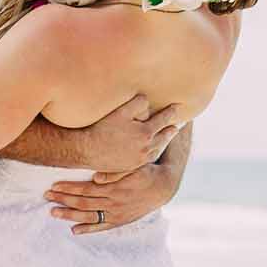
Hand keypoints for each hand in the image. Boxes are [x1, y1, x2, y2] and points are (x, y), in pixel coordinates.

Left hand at [45, 162, 176, 236]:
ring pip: (88, 216)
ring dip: (69, 215)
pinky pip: (101, 227)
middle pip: (82, 203)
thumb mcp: (133, 166)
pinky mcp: (120, 221)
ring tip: (53, 212)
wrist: (162, 187)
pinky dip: (88, 229)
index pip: (85, 190)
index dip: (68, 188)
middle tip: (46, 196)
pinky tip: (74, 230)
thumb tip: (96, 177)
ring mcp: (116, 214)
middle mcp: (113, 203)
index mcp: (114, 188)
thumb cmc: (145, 171)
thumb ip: (115, 171)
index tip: (54, 186)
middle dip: (63, 200)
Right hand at [68, 92, 182, 180]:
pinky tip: (152, 149)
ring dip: (164, 141)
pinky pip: (147, 158)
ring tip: (168, 136)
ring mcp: (139, 159)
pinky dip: (153, 152)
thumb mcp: (120, 111)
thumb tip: (148, 100)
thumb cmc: (102, 129)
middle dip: (171, 129)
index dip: (170, 112)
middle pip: (163, 137)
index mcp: (145, 134)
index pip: (162, 120)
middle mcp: (146, 148)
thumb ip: (137, 103)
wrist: (87, 151)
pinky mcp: (131, 166)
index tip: (178, 106)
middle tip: (178, 125)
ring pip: (157, 149)